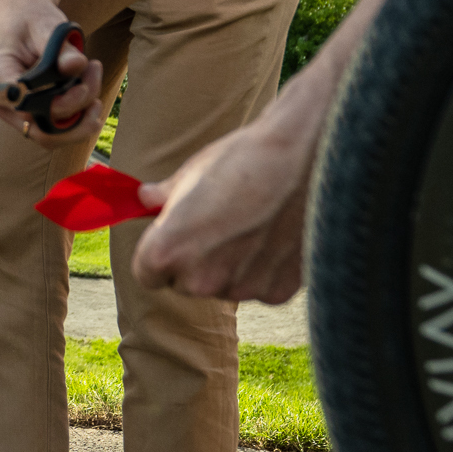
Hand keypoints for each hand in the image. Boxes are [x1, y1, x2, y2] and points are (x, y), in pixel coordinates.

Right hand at [0, 0, 101, 134]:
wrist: (21, 10)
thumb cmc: (30, 14)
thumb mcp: (47, 24)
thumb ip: (62, 47)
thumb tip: (77, 66)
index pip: (28, 104)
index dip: (60, 103)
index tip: (82, 84)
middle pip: (40, 131)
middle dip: (76, 117)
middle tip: (94, 87)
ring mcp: (11, 109)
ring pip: (49, 135)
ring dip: (79, 117)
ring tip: (92, 77)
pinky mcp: (24, 110)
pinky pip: (51, 128)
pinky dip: (74, 116)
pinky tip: (87, 88)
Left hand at [130, 50, 342, 302]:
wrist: (308, 158)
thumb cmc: (243, 159)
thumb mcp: (192, 173)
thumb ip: (163, 196)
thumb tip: (145, 199)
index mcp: (166, 252)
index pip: (148, 274)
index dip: (160, 254)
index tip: (175, 236)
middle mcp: (199, 280)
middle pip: (186, 283)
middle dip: (197, 260)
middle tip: (221, 223)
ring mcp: (239, 290)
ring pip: (226, 284)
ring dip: (233, 265)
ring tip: (255, 223)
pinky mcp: (276, 293)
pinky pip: (260, 286)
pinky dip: (266, 268)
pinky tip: (277, 234)